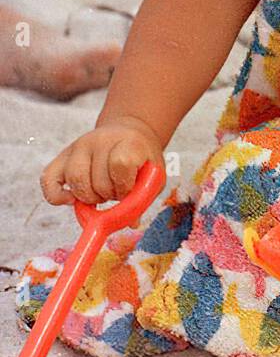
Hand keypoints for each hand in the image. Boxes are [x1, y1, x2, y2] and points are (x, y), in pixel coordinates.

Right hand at [39, 115, 163, 206]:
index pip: (120, 164)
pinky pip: (47, 180)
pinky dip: (56, 196)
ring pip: (75, 182)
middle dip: (108, 196)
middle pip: (97, 180)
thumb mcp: (154, 174)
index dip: (124, 186)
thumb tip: (131, 223)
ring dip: (89, 198)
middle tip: (116, 192)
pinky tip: (72, 199)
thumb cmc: (141, 158)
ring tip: (100, 194)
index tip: (129, 190)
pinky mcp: (62, 156)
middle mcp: (99, 140)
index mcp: (127, 141)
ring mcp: (78, 147)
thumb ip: (144, 197)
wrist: (129, 133)